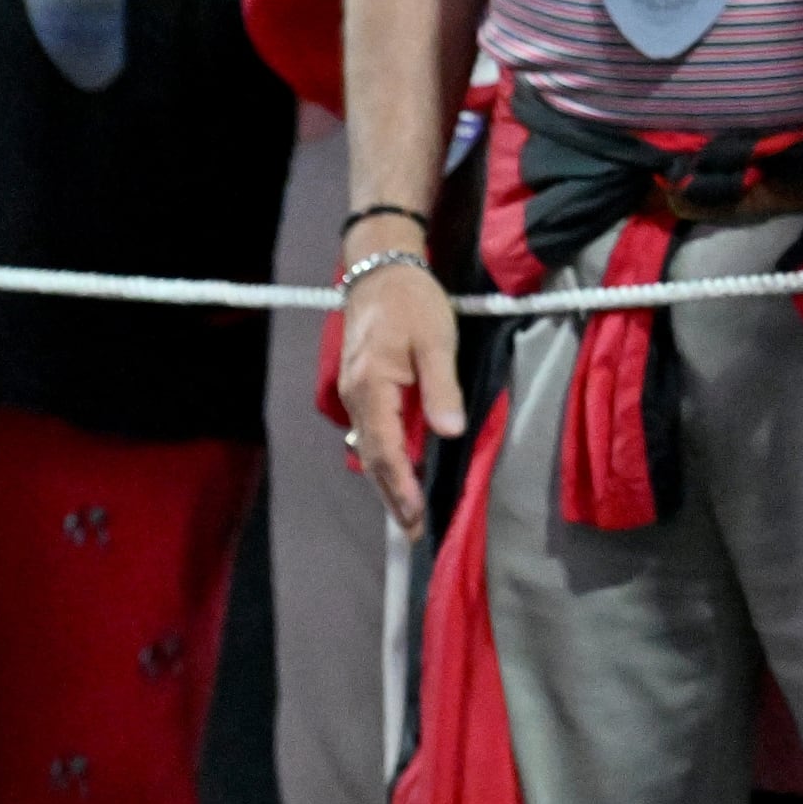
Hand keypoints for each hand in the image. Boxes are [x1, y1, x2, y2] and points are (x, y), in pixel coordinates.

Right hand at [338, 256, 465, 535]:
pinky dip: (383, 459)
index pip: (386, 449)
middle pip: (372, 457)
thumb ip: (441, 387)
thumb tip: (449, 432)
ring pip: (367, 449)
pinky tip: (400, 473)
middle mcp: (355, 397)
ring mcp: (353, 394)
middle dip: (392, 496)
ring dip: (387, 481)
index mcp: (372, 387)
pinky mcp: (359, 390)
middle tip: (412, 532)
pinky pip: (369, 433)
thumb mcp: (437, 340)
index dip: (401, 485)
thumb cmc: (413, 302)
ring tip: (407, 514)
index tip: (416, 514)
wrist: (379, 271)